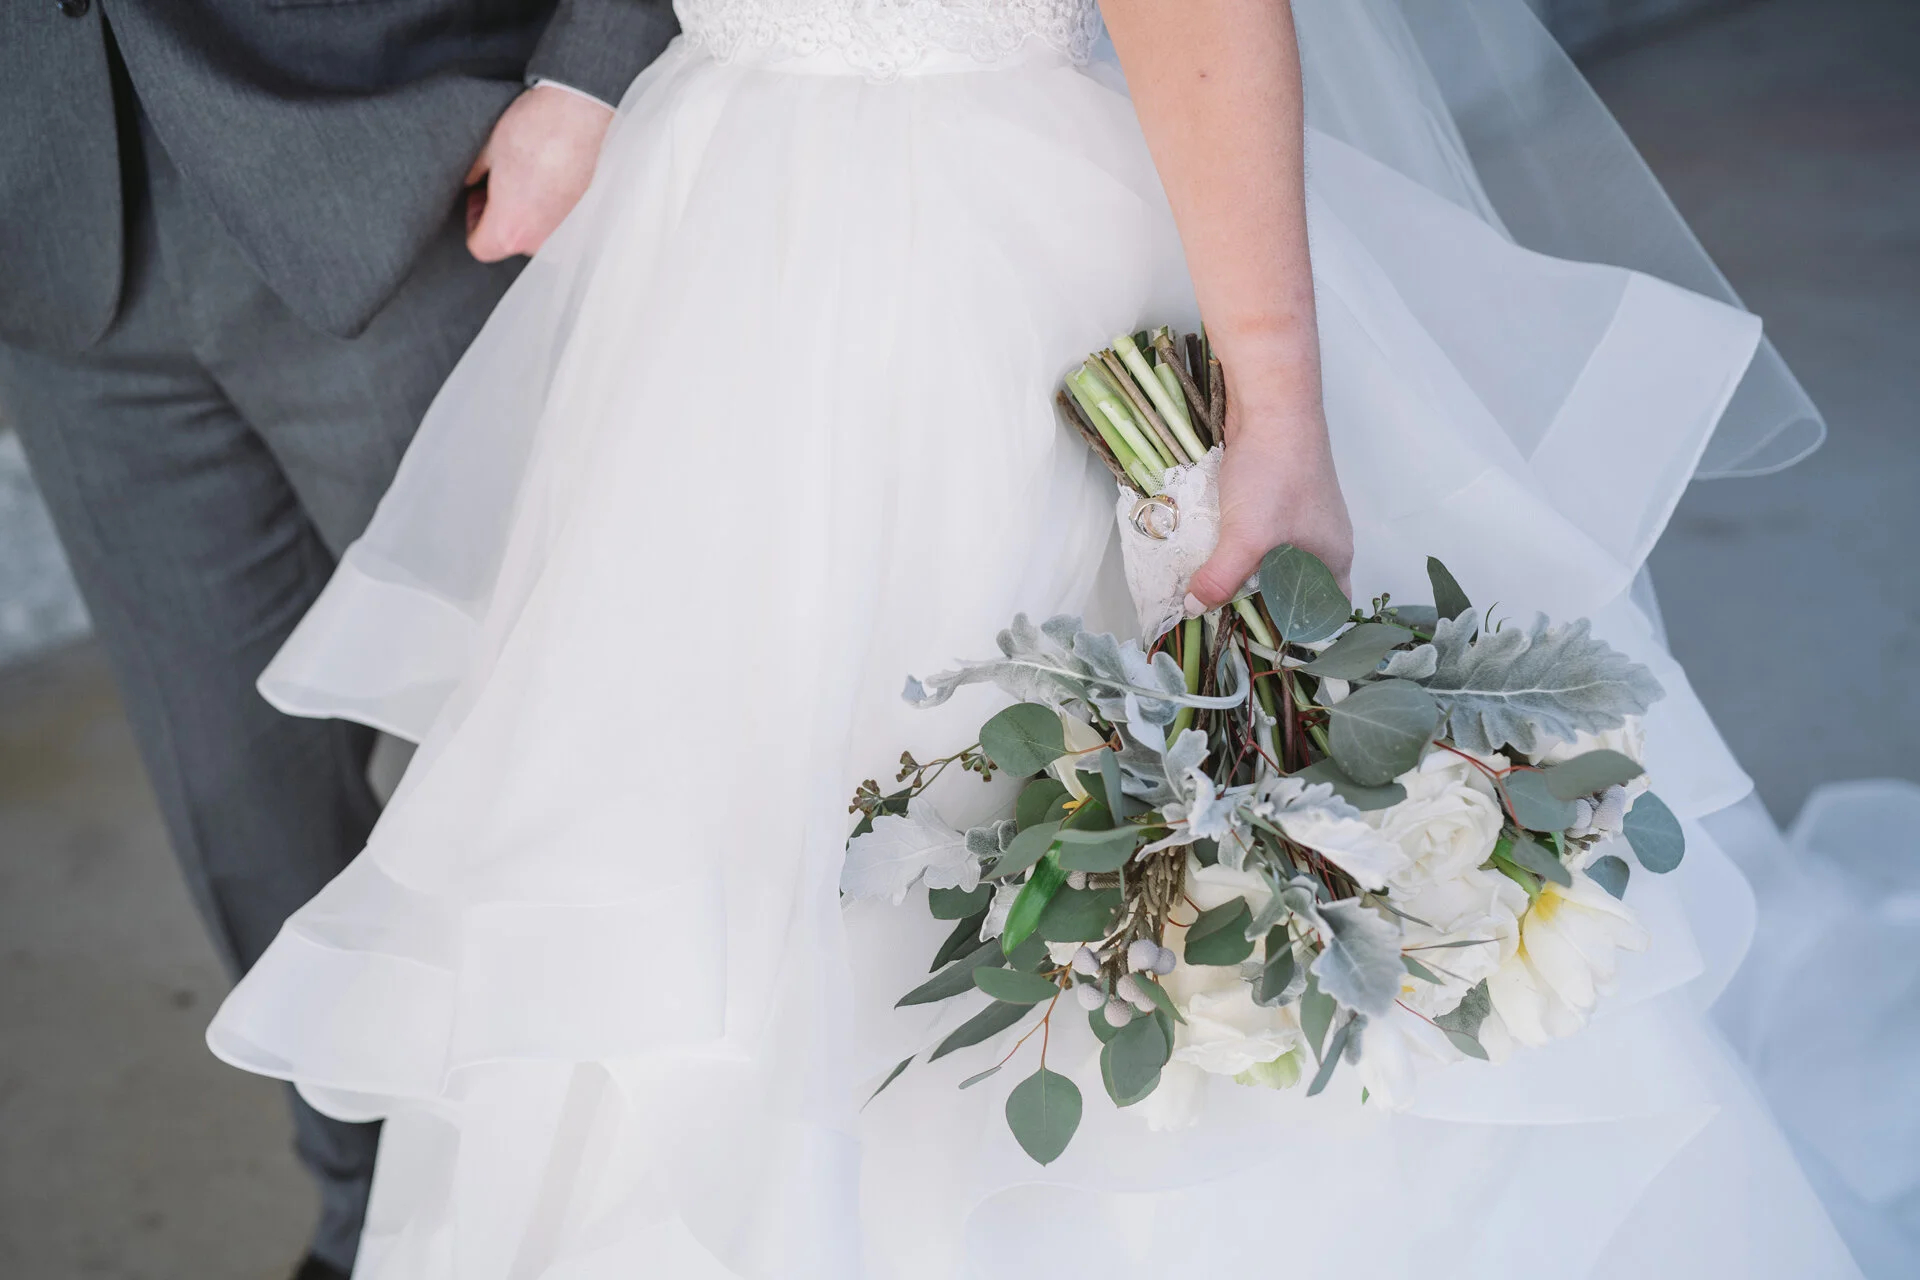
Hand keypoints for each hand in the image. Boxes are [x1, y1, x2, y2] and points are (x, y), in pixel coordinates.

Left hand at [464, 84, 613, 262]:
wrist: (576, 114)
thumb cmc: (532, 132)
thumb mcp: (484, 152)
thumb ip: (471, 178)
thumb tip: (469, 182)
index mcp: (510, 230)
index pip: (479, 247)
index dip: (472, 220)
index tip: (478, 196)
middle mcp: (539, 239)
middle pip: (507, 242)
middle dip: (498, 216)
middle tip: (497, 182)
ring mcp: (562, 228)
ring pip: (530, 232)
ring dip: (521, 210)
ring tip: (521, 176)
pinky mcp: (578, 213)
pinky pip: (551, 220)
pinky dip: (543, 204)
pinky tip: (541, 174)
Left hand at [1184, 398, 1353, 612]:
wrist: (1273, 406)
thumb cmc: (1275, 475)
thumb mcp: (1246, 537)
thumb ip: (1222, 579)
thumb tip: (1194, 609)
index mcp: (1334, 560)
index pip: (1326, 612)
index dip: (1301, 630)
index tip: (1265, 642)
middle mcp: (1324, 541)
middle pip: (1298, 588)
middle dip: (1265, 603)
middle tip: (1231, 620)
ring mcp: (1303, 516)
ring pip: (1277, 559)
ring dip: (1251, 572)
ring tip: (1219, 587)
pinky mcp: (1281, 496)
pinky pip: (1263, 533)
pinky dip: (1242, 544)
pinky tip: (1216, 547)